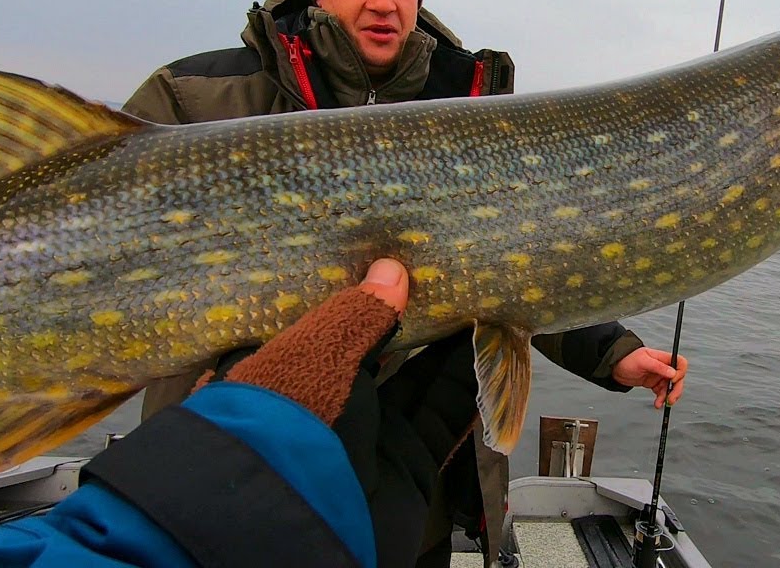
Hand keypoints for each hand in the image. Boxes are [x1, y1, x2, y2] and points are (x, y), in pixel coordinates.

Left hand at [220, 259, 478, 567]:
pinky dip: (470, 387)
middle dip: (411, 316)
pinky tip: (492, 348)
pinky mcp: (409, 465)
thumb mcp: (316, 354)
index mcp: (287, 370)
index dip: (355, 292)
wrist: (300, 522)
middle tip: (444, 273)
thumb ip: (357, 313)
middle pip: (379, 350)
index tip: (386, 256)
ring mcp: (371, 438)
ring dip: (450, 346)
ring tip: (479, 299)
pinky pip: (444, 418)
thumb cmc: (286, 423)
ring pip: (418, 381)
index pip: (324, 322)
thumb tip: (391, 269)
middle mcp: (327, 403)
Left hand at [611, 347, 688, 408]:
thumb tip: (673, 373)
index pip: (680, 363)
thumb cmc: (627, 358)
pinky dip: (661, 399)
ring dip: (668, 396)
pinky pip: (662, 392)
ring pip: (670, 387)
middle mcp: (663, 367)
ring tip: (661, 403)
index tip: (673, 380)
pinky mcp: (653, 383)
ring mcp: (658, 376)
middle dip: (676, 389)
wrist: (615, 366)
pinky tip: (657, 403)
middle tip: (671, 399)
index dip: (680, 372)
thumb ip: (658, 367)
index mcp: (663, 358)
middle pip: (678, 378)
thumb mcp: (643, 361)